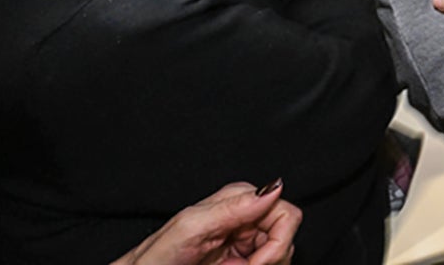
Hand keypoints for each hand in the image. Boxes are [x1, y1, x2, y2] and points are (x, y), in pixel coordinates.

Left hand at [114, 180, 300, 264]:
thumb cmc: (157, 256)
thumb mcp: (192, 227)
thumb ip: (233, 206)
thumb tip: (274, 186)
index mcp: (239, 199)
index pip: (286, 213)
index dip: (277, 244)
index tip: (255, 263)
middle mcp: (247, 215)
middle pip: (286, 236)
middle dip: (270, 258)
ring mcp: (245, 239)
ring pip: (280, 253)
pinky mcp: (242, 259)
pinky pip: (267, 263)